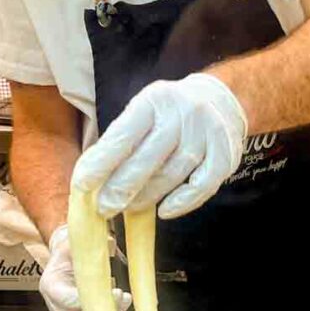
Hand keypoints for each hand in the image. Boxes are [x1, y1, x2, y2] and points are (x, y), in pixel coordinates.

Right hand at [40, 224, 132, 310]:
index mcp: (51, 285)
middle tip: (124, 298)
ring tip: (127, 303)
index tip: (115, 292)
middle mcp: (56, 304)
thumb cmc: (70, 249)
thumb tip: (110, 244)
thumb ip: (88, 244)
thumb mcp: (74, 242)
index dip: (92, 300)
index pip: (68, 300)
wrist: (66, 258)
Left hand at [71, 73, 246, 219]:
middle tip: (104, 208)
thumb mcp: (145, 110)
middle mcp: (182, 115)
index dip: (101, 163)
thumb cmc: (172, 111)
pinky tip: (164, 211)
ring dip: (147, 196)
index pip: (123, 136)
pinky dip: (182, 203)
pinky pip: (201, 186)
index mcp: (154, 101)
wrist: (223, 99)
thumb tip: (93, 175)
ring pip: (172, 174)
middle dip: (121, 187)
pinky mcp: (226, 155)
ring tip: (129, 208)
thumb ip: (124, 138)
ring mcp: (207, 135)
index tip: (82, 184)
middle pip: (147, 159)